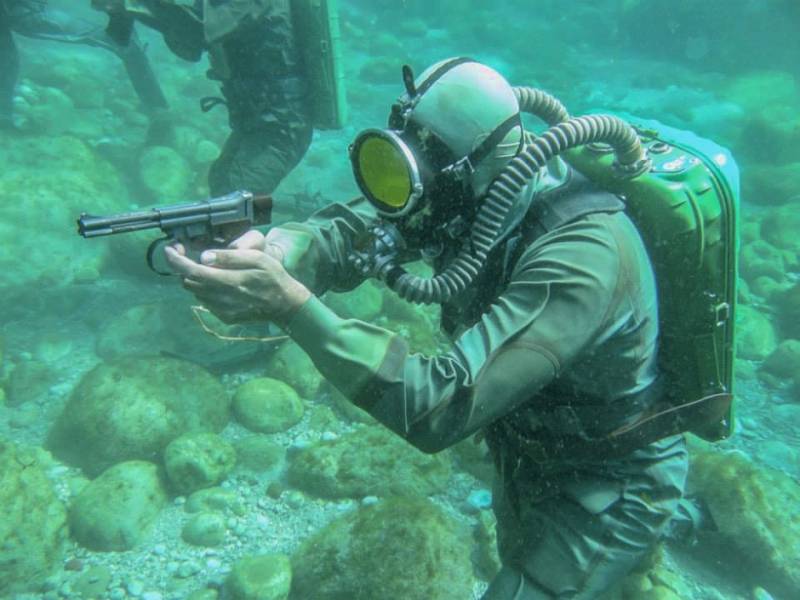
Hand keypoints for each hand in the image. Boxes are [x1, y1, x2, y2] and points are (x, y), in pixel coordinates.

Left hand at [164, 231, 310, 326]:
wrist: (284, 304)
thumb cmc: (272, 276)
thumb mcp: (257, 258)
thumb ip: (230, 257)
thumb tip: (204, 257)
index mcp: (229, 281)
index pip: (192, 271)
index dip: (176, 260)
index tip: (170, 249)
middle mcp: (222, 298)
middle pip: (189, 282)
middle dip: (184, 268)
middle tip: (187, 255)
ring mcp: (222, 310)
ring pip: (195, 292)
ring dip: (196, 279)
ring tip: (208, 269)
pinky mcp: (225, 317)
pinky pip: (206, 301)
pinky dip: (206, 290)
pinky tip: (219, 284)